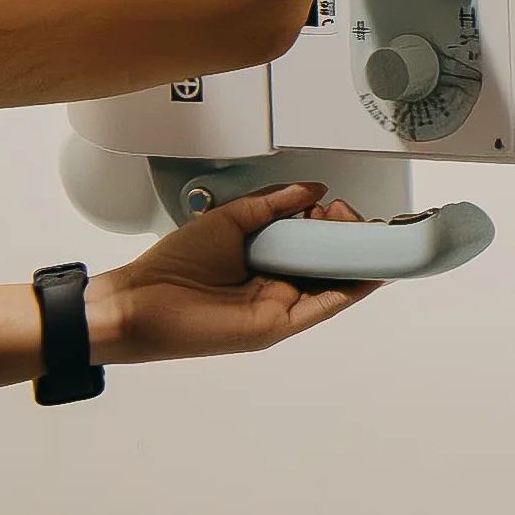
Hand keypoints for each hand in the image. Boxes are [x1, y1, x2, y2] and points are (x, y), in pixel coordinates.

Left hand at [87, 183, 382, 365]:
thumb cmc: (173, 264)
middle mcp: (275, 285)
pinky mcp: (278, 324)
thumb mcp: (228, 220)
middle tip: (343, 215)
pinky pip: (324, 306)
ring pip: (332, 282)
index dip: (330, 223)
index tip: (333, 204)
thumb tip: (312, 190)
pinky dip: (351, 290)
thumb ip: (271, 204)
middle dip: (346, 235)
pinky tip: (372, 272)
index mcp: (263, 260)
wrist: (142, 301)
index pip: (311, 242)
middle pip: (327, 261)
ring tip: (362, 231)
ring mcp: (279, 306)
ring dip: (353, 258)